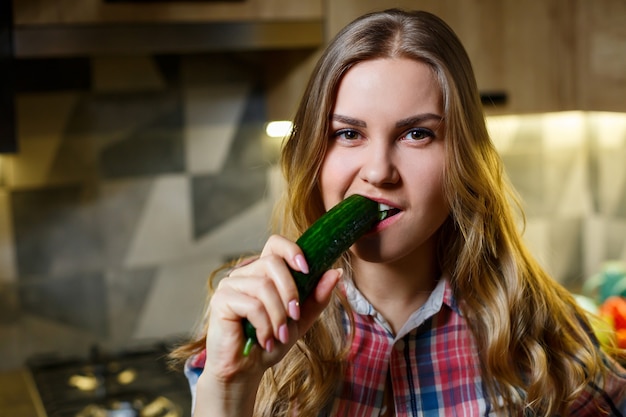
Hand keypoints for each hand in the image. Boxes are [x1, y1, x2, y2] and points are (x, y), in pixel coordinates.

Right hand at [197, 234, 340, 412]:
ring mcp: (230, 284)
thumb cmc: (272, 341)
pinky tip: (265, 340)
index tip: (307, 269)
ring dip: (278, 315)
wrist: (247, 370)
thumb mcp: (301, 318)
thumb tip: (336, 272)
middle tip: (294, 317)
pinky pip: (251, 305)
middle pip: (272, 263)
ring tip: (280, 335)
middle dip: (290, 291)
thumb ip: (317, 296)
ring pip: (264, 286)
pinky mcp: (221, 300)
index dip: (292, 250)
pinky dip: (264, 325)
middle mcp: (245, 273)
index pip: (275, 243)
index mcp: (263, 271)